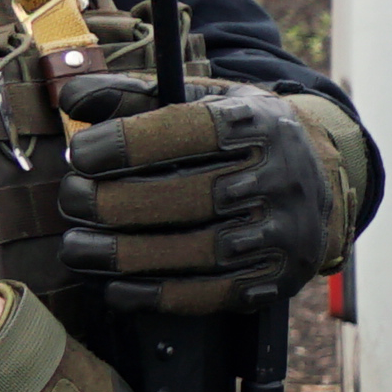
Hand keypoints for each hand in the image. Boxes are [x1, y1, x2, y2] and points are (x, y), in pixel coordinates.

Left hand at [60, 76, 372, 310]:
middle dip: (119, 202)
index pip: (194, 131)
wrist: (321, 180)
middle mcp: (282, 177)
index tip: (81, 155)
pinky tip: (115, 287)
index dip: (131, 144)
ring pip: (201, 251)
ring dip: (128, 255)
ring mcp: (286, 232)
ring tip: (76, 248)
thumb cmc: (239, 136)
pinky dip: (158, 295)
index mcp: (260, 124)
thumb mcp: (202, 101)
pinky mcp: (279, 276)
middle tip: (72, 200)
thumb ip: (135, 96)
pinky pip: (214, 294)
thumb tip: (70, 98)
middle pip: (194, 196)